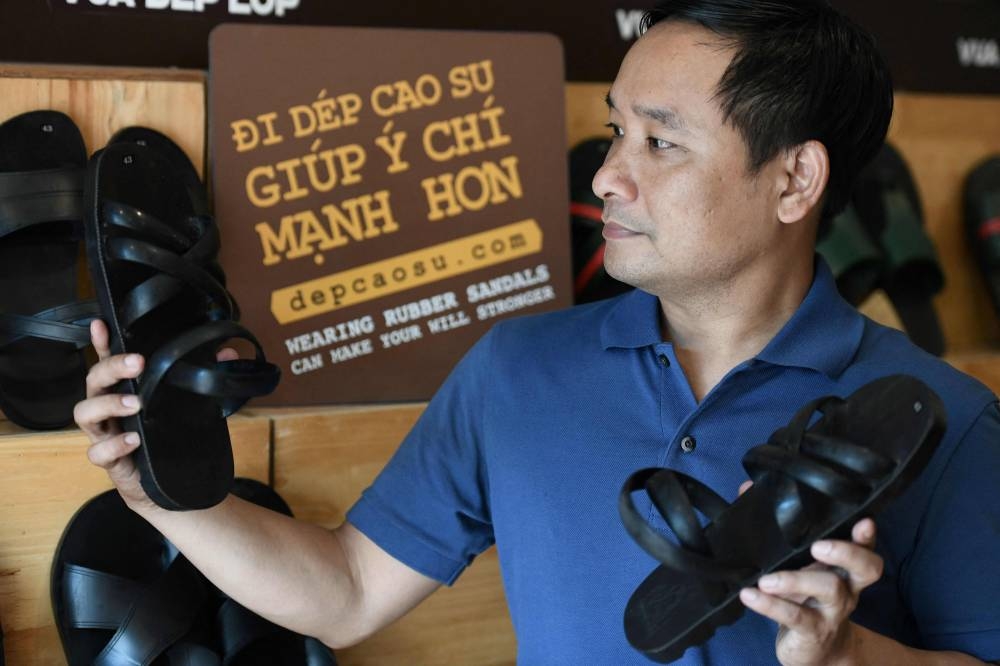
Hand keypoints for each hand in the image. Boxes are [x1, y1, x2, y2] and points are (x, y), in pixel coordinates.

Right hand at [73, 320, 237, 511]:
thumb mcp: (191, 405)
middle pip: (94, 382)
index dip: (102, 343)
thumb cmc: (174, 440)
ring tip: (136, 403)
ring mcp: (106, 436)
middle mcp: (109, 411)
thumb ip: (204, 377)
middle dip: (112, 368)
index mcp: (124, 391)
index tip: (102, 324)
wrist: (174, 489)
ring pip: (85, 414)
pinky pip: (98, 453)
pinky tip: (134, 440)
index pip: (108, 362)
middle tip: (137, 362)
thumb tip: (226, 352)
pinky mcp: (111, 463)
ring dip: (108, 404)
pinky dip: (114, 445)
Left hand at [739, 516, 882, 665]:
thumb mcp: (795, 564)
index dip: (867, 536)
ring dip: (796, 581)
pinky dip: (770, 606)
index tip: (863, 521)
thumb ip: (777, 530)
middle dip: (846, 553)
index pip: (865, 546)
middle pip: (865, 568)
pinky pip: (796, 617)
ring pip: (829, 591)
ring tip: (766, 580)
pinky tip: (749, 595)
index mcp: (845, 566)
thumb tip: (748, 490)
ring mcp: (833, 610)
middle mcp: (847, 586)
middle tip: (817, 546)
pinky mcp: (814, 630)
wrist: (815, 650)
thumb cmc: (804, 596)